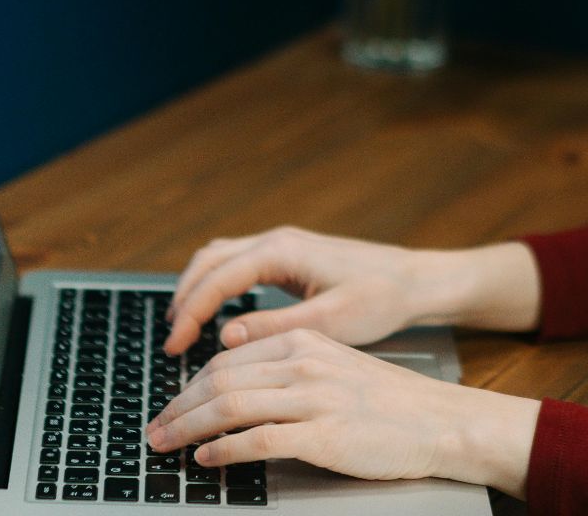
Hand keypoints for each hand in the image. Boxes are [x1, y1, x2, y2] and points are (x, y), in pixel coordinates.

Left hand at [145, 327, 539, 494]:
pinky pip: (258, 439)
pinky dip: (224, 449)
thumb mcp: (333, 367)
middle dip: (177, 406)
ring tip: (167, 445)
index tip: (170, 406)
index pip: (227, 357)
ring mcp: (314, 397)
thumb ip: (286, 370)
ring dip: (188, 427)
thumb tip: (234, 390)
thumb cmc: (388, 402)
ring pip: (230, 405)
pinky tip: (208, 458)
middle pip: (219, 378)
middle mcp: (304, 362)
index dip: (189, 385)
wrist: (439, 421)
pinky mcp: (323, 433)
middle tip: (154, 430)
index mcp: (303, 340)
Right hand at [161, 225, 447, 356]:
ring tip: (183, 326)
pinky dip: (217, 283)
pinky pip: (238, 262)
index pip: (218, 279)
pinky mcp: (290, 256)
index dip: (190, 313)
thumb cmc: (380, 298)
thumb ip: (275, 327)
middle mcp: (278, 240)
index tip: (175, 345)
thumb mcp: (329, 321)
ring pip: (220, 257)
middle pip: (209, 261)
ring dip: (197, 287)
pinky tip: (215, 310)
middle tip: (172, 340)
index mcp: (283, 251)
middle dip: (185, 298)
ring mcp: (283, 245)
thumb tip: (225, 337)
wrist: (415, 280)